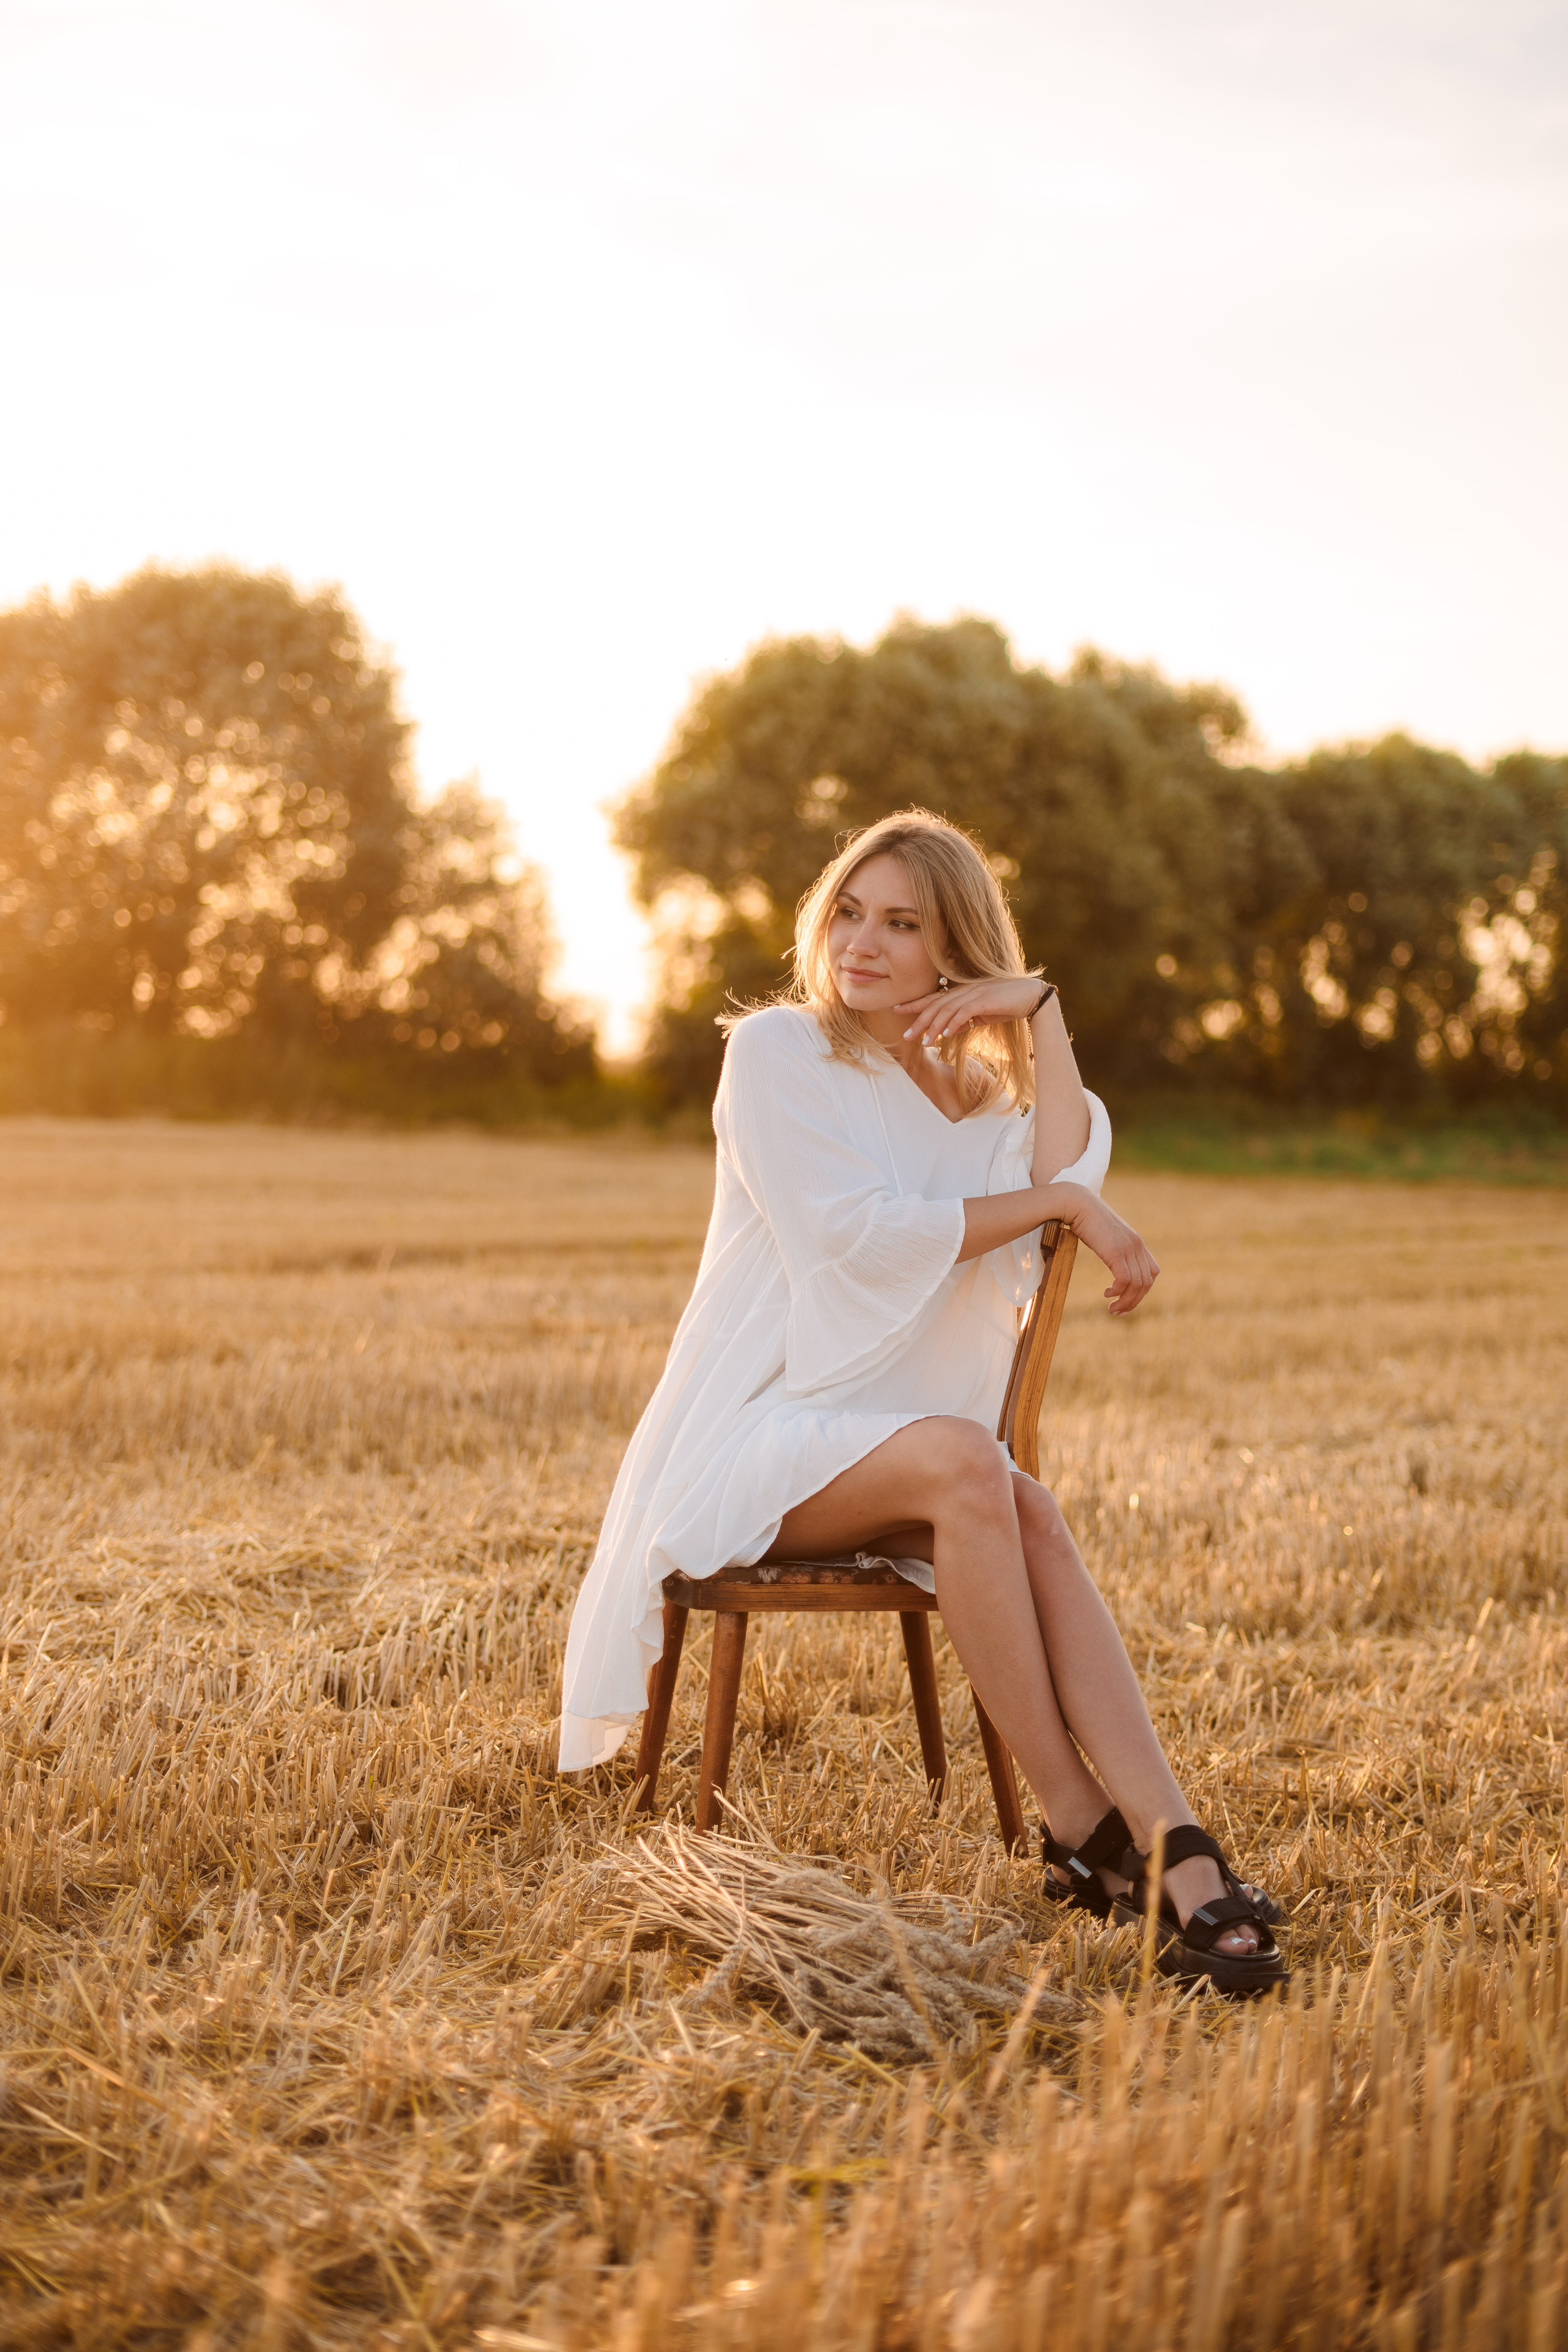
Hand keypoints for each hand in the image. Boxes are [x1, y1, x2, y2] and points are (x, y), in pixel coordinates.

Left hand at [896, 973, 1044, 1041]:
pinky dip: (953, 1023)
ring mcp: (975, 993)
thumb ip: (964, 1021)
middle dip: (918, 1020)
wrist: (1032, 996)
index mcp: (963, 992)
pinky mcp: (985, 999)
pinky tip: (945, 1035)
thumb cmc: (1008, 1004)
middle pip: (936, 1005)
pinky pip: (964, 1012)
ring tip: (924, 1042)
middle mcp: (965, 990)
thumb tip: (947, 1031)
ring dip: (934, 1027)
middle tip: (905, 1035)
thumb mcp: (982, 1015)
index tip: (896, 1009)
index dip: (915, 1004)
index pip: (934, 998)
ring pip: (947, 1010)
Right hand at [1064, 1191, 1159, 1315]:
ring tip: (1112, 1309)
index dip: (1143, 1289)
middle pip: (1146, 1282)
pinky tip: (1107, 1294)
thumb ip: (1112, 1245)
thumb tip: (1109, 1255)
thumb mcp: (1105, 1235)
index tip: (1127, 1298)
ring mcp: (1128, 1248)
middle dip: (1134, 1301)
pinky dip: (1118, 1292)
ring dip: (1126, 1301)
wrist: (1076, 1203)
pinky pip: (1124, 1279)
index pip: (1152, 1272)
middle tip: (1118, 1312)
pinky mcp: (1116, 1252)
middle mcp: (1137, 1245)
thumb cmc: (1085, 1218)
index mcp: (1136, 1242)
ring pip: (1137, 1284)